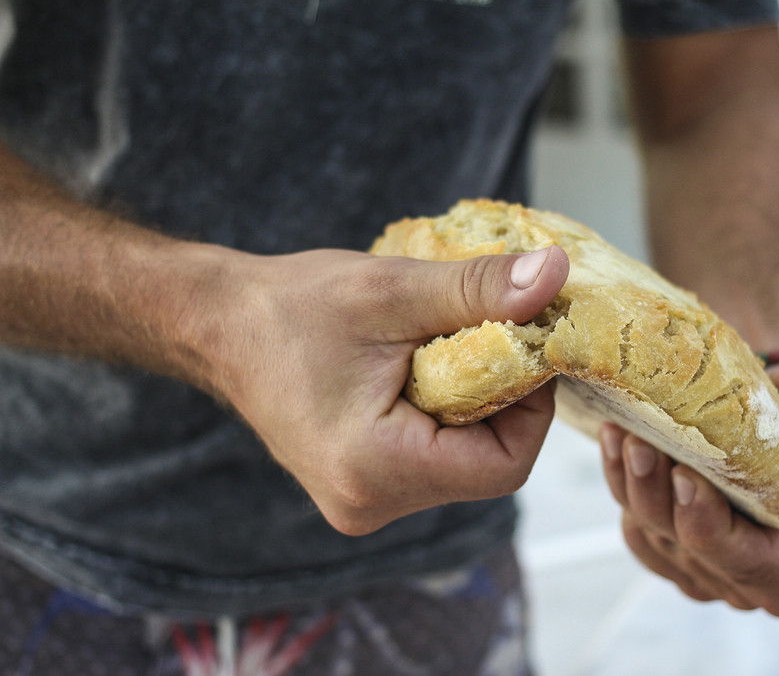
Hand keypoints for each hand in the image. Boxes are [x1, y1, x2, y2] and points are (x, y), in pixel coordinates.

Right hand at [197, 245, 568, 534]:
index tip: (526, 345)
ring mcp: (363, 500)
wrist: (220, 324)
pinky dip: (445, 412)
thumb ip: (479, 290)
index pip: (505, 465)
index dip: (532, 406)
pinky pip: (433, 457)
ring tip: (442, 347)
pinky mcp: (362, 484)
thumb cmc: (288, 307)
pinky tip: (422, 369)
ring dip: (473, 403)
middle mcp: (369, 503)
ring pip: (462, 461)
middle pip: (486, 464)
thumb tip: (555, 278)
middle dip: (501, 398)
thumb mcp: (393, 291)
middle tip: (488, 335)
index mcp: (374, 470)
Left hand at [599, 365, 778, 615]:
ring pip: (656, 538)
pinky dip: (623, 486)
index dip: (713, 526)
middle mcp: (763, 586)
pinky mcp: (673, 563)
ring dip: (632, 483)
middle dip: (659, 494)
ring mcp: (712, 579)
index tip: (685, 478)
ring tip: (622, 431)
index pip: (758, 561)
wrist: (773, 443)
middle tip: (639, 443)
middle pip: (694, 549)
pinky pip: (638, 533)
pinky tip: (615, 442)